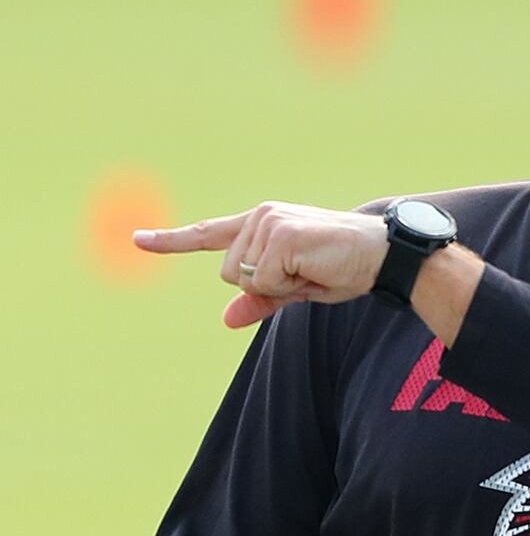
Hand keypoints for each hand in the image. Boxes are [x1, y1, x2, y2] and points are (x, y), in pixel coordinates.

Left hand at [133, 202, 388, 327]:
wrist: (385, 256)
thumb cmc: (345, 268)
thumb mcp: (297, 287)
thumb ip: (259, 299)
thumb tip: (225, 319)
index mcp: (261, 224)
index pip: (208, 234)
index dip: (170, 240)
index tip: (138, 240)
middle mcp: (260, 216)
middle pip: (228, 274)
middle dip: (266, 286)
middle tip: (306, 274)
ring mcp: (268, 223)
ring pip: (244, 278)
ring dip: (280, 285)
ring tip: (313, 269)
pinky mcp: (280, 236)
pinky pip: (264, 281)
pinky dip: (290, 285)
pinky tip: (315, 268)